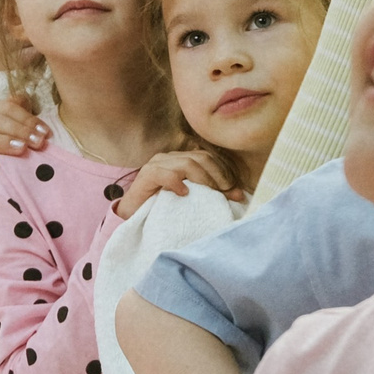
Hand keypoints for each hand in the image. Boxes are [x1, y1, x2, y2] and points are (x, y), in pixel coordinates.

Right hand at [0, 95, 48, 180]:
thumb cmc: (0, 153)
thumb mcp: (12, 134)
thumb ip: (19, 116)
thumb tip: (26, 98)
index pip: (6, 108)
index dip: (27, 118)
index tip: (46, 133)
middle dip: (19, 130)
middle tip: (38, 142)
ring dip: (1, 142)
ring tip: (21, 149)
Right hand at [114, 150, 242, 220]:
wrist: (134, 216)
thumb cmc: (164, 208)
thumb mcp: (193, 199)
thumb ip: (212, 193)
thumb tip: (239, 195)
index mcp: (181, 159)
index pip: (208, 158)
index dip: (223, 173)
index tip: (234, 192)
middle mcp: (170, 157)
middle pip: (201, 158)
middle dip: (217, 176)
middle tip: (224, 193)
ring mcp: (157, 164)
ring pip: (187, 163)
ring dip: (203, 180)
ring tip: (209, 194)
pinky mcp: (146, 175)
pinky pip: (165, 174)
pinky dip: (176, 182)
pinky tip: (184, 194)